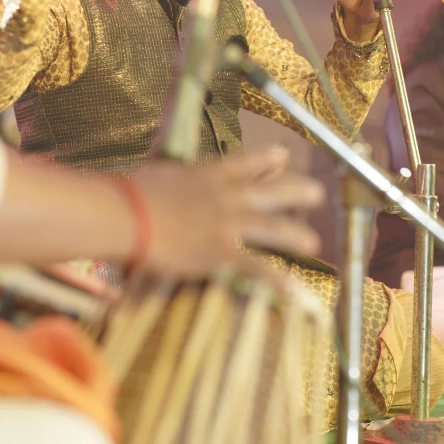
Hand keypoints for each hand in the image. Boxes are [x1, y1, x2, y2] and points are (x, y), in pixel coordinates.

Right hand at [135, 147, 323, 289]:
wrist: (126, 213)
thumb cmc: (130, 192)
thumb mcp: (155, 174)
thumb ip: (168, 177)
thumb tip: (160, 177)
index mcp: (206, 174)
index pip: (243, 163)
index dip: (266, 159)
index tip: (284, 155)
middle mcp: (223, 196)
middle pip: (268, 192)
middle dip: (295, 192)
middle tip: (317, 192)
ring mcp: (225, 223)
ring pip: (271, 228)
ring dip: (294, 235)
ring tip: (313, 243)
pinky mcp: (219, 252)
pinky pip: (254, 267)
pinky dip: (275, 279)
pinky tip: (294, 288)